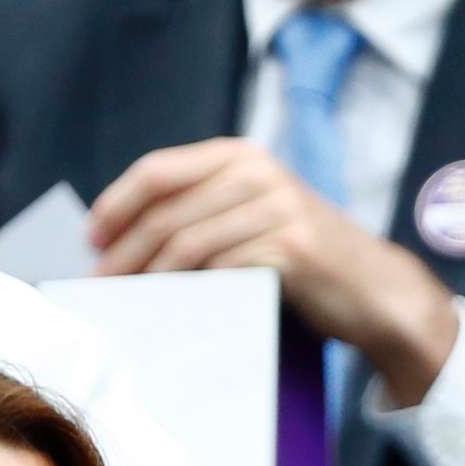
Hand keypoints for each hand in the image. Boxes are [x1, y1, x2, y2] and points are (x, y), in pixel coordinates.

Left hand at [86, 139, 457, 403]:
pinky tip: (172, 309)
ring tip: (128, 300)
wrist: (372, 290)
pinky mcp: (290, 248)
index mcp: (241, 156)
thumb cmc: (302, 262)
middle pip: (166, 212)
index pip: (158, 171)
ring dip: (149, 277)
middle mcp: (258, 172)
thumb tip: (123, 237)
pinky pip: (220, 270)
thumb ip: (203, 210)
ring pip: (186, 244)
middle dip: (124, 251)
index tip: (92, 238)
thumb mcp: (253, 216)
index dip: (116, 204)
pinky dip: (189, 292)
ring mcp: (276, 208)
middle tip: (100, 283)